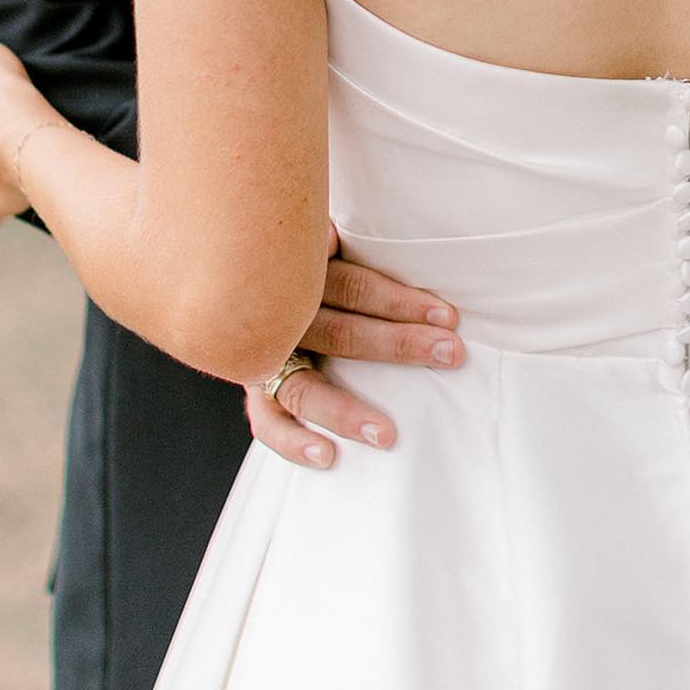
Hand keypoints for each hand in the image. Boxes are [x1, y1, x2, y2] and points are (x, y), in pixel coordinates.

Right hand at [245, 221, 464, 469]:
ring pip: (304, 386)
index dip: (400, 301)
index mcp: (300, 273)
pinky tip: (327, 457)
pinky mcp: (254, 386)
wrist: (239, 273)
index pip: (354, 287)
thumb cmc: (304, 257)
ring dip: (345, 411)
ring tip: (386, 435)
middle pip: (342, 332)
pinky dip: (293, 442)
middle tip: (451, 354)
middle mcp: (280, 314)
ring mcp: (263, 354)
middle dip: (399, 346)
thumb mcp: (320, 235)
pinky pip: (267, 422)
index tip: (448, 316)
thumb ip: (337, 238)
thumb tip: (361, 232)